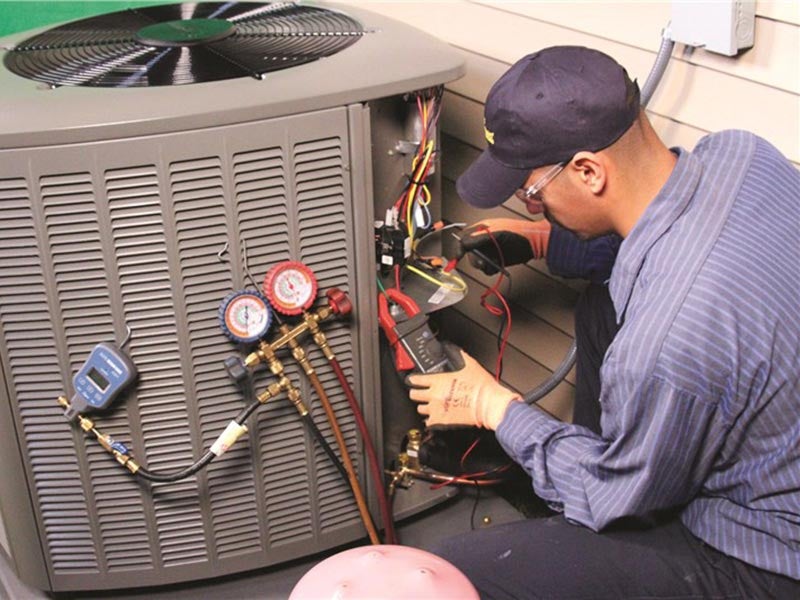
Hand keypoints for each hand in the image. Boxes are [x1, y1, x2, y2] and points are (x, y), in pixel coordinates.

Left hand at [406, 349, 520, 429]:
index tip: (413, 380)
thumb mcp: (470, 364)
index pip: (415, 379)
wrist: (488, 405)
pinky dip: (430, 420)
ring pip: (420, 408)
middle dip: (416, 392)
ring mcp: (436, 409)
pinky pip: (427, 422)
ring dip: (424, 405)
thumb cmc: (481, 387)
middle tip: (420, 392)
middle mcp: (434, 395)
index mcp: (438, 381)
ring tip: (430, 404)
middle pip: (413, 395)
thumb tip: (451, 348)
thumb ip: (457, 354)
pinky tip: (435, 416)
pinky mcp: (441, 422)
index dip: (413, 379)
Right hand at [459, 218, 550, 274]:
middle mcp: (483, 239)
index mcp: (482, 228)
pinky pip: (487, 268)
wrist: (535, 244)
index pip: (463, 237)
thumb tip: (464, 243)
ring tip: (494, 262)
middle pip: (469, 252)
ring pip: (477, 261)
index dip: (459, 247)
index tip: (459, 256)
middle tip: (483, 261)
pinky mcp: (496, 259)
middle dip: (475, 259)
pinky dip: (490, 269)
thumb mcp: (497, 233)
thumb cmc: (520, 233)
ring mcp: (490, 250)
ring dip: (484, 265)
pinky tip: (498, 265)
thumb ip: (478, 238)